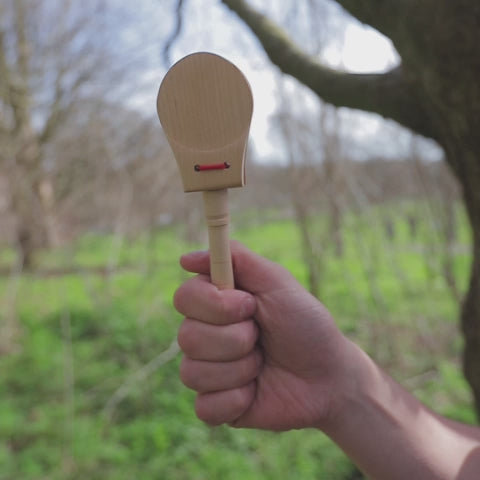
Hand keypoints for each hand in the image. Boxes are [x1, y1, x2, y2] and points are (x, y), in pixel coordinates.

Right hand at [174, 241, 356, 430]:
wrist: (329, 376)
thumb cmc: (305, 323)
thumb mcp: (276, 281)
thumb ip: (235, 258)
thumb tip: (185, 259)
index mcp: (216, 303)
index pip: (184, 298)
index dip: (216, 305)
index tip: (249, 305)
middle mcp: (205, 334)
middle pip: (187, 337)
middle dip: (236, 339)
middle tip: (262, 336)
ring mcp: (208, 370)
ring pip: (193, 372)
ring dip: (241, 368)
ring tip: (263, 363)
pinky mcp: (215, 405)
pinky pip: (205, 406)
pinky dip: (237, 399)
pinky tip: (255, 391)